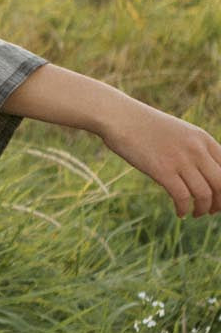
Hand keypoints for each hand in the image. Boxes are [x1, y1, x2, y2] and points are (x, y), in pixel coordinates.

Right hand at [100, 100, 220, 217]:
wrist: (121, 118)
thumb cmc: (145, 127)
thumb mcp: (178, 133)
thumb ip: (193, 148)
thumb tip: (200, 170)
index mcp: (203, 138)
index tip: (219, 198)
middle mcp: (197, 149)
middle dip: (219, 202)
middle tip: (212, 211)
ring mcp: (180, 160)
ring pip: (204, 193)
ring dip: (202, 209)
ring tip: (196, 213)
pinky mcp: (162, 170)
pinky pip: (182, 197)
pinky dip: (184, 209)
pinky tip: (180, 213)